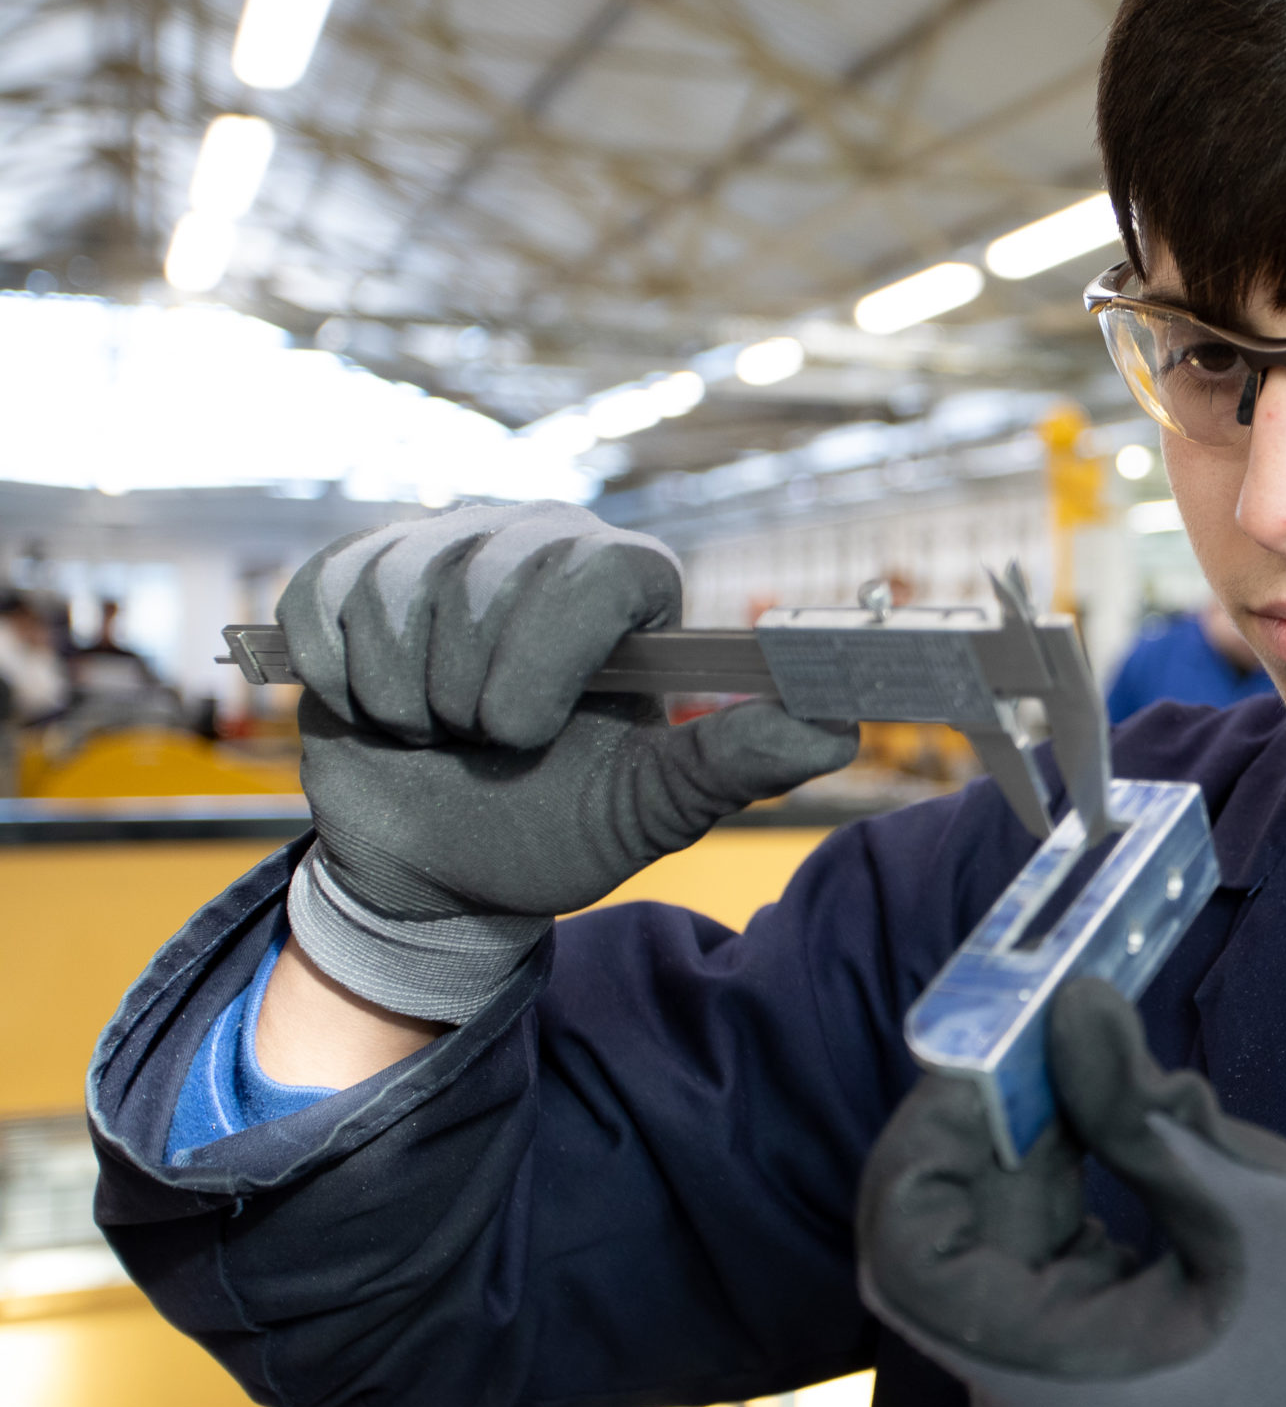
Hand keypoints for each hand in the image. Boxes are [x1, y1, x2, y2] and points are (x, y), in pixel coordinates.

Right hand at [278, 503, 856, 1019]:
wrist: (437, 865)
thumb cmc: (554, 824)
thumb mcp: (651, 807)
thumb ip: (737, 763)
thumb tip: (837, 728)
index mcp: (626, 585)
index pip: (599, 569)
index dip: (549, 652)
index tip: (528, 731)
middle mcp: (540, 542)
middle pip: (491, 575)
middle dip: (476, 693)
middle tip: (490, 740)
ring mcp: (442, 544)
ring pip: (402, 589)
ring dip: (409, 697)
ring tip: (440, 730)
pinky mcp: (354, 566)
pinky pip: (328, 596)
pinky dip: (341, 677)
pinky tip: (379, 706)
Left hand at [858, 978, 1285, 1406]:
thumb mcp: (1254, 1210)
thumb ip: (1143, 1112)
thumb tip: (1071, 1007)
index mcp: (1050, 1376)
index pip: (907, 1254)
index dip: (930, 1144)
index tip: (997, 1057)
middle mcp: (1016, 1399)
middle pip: (942, 1240)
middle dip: (990, 1127)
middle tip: (1052, 1037)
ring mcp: (1039, 1393)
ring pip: (985, 1245)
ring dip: (1028, 1148)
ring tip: (1101, 1076)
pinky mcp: (1069, 1374)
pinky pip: (1027, 1266)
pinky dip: (1057, 1189)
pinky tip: (1111, 1131)